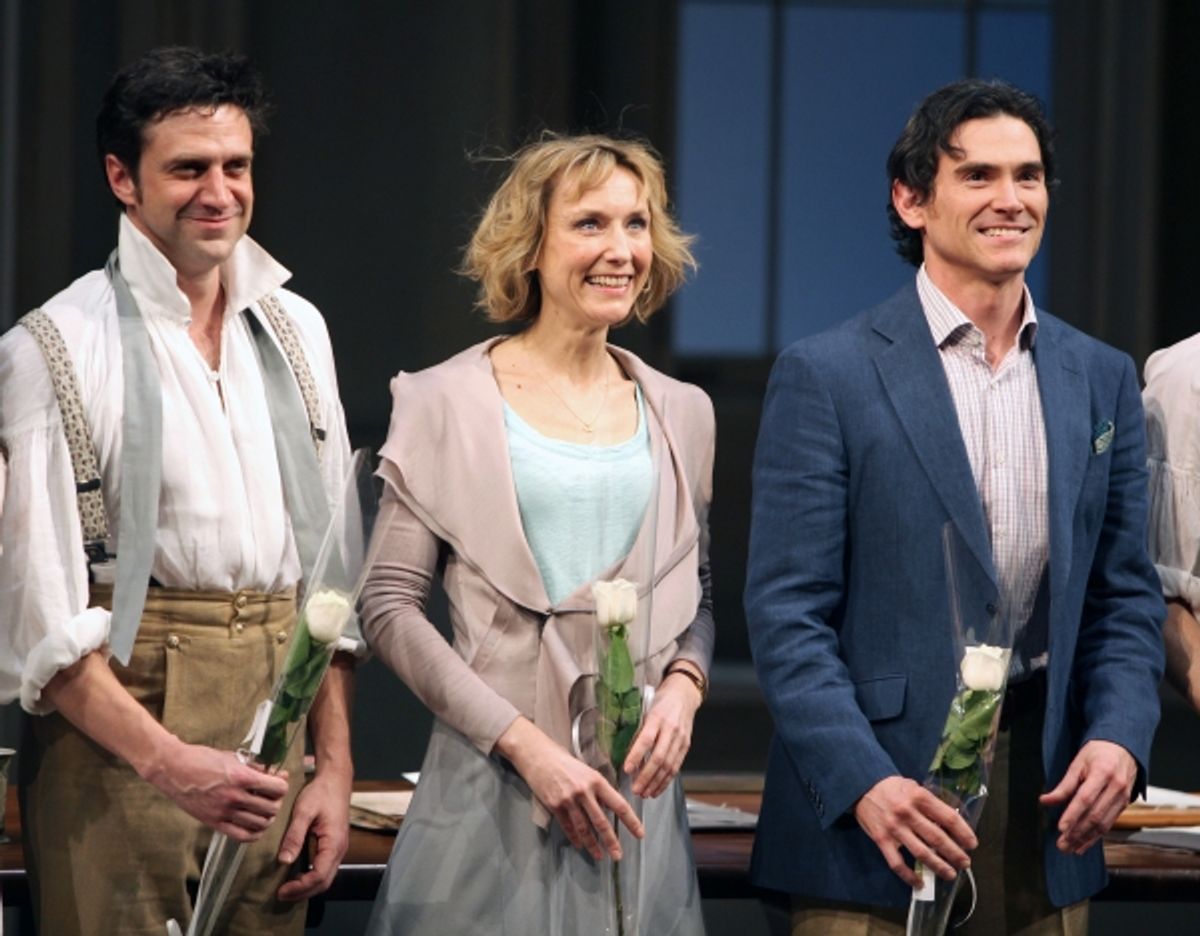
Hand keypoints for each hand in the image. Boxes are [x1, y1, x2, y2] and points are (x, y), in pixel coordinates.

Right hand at [143, 741, 288, 842]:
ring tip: (265, 810)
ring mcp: (224, 812)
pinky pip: (242, 836)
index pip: (278, 788)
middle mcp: (235, 797)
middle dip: (276, 801)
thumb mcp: (233, 757)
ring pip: (261, 824)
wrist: (174, 769)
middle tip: (272, 796)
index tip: (279, 782)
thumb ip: (254, 767)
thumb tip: (274, 773)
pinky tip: (255, 826)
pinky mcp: (214, 823)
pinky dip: (254, 834)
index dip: (282, 785)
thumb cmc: (202, 759)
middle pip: (272, 808)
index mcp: (242, 777)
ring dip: (267, 817)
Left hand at [276, 769, 351, 900]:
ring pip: (326, 877)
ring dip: (307, 887)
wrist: (336, 778)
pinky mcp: (334, 844)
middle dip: (303, 892)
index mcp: (334, 843)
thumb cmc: (322, 792)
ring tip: (287, 888)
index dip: (300, 887)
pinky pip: (325, 868)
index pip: (319, 875)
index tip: (281, 890)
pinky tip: (297, 875)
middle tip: (281, 894)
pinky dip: (312, 877)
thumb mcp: (304, 811)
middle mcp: (340, 849)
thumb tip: (284, 860)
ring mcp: (339, 848)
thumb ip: (294, 836)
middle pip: (324, 882)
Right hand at [496, 717, 643, 860]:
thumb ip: (599, 790)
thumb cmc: (566, 763)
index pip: (619, 804)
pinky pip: (568, 826)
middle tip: (618, 855)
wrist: (539, 756)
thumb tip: (611, 808)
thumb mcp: (587, 772)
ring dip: (593, 844)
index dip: (631, 821)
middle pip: (601, 821)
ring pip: (584, 828)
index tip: (639, 833)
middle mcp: (584, 791)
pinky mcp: (554, 806)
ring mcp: (568, 800)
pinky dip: (575, 838)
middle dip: (611, 841)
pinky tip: (580, 845)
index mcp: (597, 781)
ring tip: (600, 856)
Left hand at [623, 670, 701, 797]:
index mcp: (657, 717)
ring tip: (644, 793)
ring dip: (656, 783)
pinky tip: (657, 789)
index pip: (646, 739)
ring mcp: (680, 738)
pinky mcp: (686, 746)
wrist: (684, 694)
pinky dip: (666, 780)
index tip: (627, 769)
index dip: (636, 756)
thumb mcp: (646, 709)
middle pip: (659, 757)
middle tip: (635, 789)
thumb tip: (626, 753)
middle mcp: (670, 729)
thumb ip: (638, 730)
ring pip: (669, 766)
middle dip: (646, 777)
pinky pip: (676, 767)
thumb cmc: (661, 701)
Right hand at [853, 776, 976, 886]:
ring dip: (939, 866)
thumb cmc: (891, 787)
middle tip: (965, 863)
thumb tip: (950, 823)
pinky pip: (897, 863)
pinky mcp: (882, 840)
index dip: (964, 833)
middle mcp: (908, 813)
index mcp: (919, 797)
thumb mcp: (913, 786)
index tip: (972, 843)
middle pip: (938, 838)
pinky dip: (909, 876)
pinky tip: (919, 882)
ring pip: (921, 853)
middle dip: (955, 853)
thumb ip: (930, 803)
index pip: (948, 818)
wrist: (860, 786)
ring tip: (951, 874)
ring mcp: (894, 829)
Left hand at [1039, 739, 1135, 853]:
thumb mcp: (1078, 763)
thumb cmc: (1098, 753)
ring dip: (1086, 838)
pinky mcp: (1124, 805)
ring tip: (1070, 848)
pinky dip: (1096, 836)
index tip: (1061, 828)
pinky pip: (1109, 824)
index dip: (1072, 815)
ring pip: (1103, 823)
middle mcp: (1116, 787)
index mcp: (1102, 773)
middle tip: (1062, 844)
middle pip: (1095, 815)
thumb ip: (1063, 785)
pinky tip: (1084, 843)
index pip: (1085, 798)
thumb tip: (1045, 801)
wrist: (1123, 749)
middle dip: (1077, 832)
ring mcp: (1123, 798)